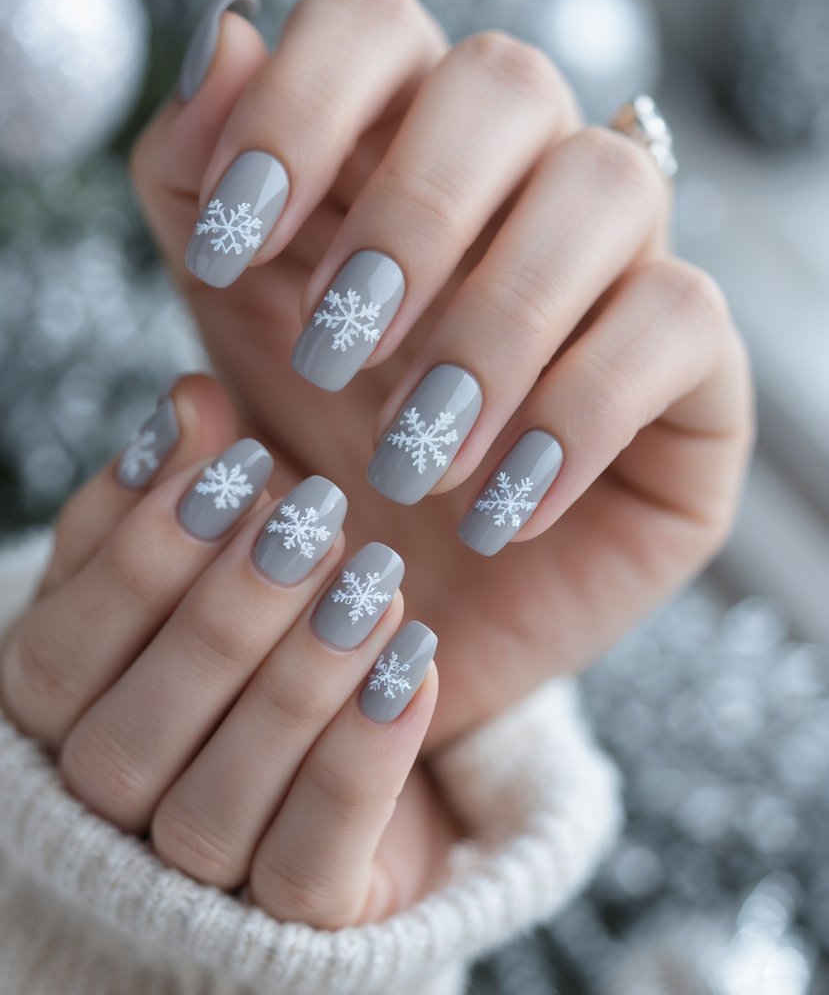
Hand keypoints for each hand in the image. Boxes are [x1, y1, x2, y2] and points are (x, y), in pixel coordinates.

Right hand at [0, 376, 453, 924]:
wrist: (337, 751)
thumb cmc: (248, 626)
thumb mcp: (207, 547)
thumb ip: (183, 485)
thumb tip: (192, 401)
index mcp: (62, 716)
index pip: (55, 658)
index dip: (138, 563)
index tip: (235, 467)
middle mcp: (108, 809)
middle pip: (125, 741)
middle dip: (224, 619)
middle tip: (317, 516)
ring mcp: (196, 881)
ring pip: (211, 810)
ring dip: (297, 685)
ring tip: (377, 583)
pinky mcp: (296, 920)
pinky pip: (309, 869)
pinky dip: (361, 764)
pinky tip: (417, 666)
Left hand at [133, 0, 753, 746]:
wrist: (388, 605)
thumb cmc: (308, 440)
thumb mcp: (226, 311)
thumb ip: (194, 176)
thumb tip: (222, 39)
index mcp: (400, 135)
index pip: (374, 22)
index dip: (299, 106)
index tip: (230, 248)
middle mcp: (524, 172)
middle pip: (507, 78)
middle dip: (409, 214)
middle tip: (332, 354)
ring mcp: (624, 255)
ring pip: (610, 185)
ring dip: (494, 320)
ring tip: (412, 456)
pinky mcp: (697, 361)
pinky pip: (681, 319)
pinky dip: (578, 411)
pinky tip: (496, 508)